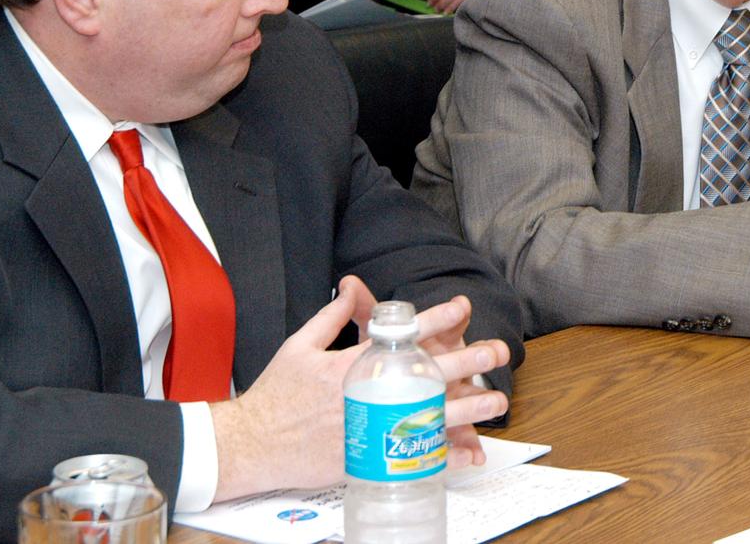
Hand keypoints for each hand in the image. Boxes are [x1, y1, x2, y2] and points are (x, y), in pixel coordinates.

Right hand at [210, 275, 509, 501]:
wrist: (252, 444)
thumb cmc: (274, 395)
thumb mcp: (298, 346)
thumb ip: (330, 318)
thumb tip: (350, 289)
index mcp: (349, 364)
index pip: (402, 336)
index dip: (434, 318)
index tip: (462, 307)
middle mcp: (364, 396)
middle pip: (426, 374)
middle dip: (466, 360)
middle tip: (496, 351)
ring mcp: (368, 430)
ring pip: (429, 417)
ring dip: (468, 408)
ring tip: (497, 400)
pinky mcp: (367, 460)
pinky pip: (412, 459)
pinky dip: (443, 456)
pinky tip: (470, 453)